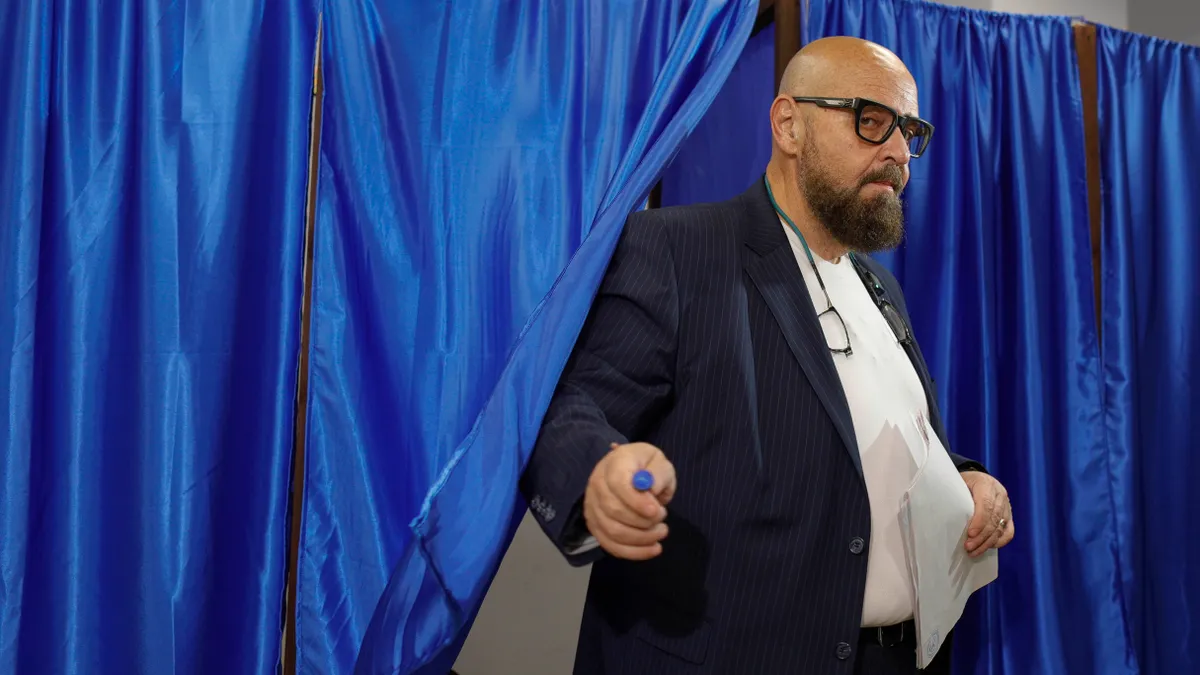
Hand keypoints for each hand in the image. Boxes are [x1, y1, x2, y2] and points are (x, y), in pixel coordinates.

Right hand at [583, 442, 676, 560]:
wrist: (630, 471)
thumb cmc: (646, 466)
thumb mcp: (659, 462)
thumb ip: (658, 473)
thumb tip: (650, 488)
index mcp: (614, 464)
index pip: (618, 484)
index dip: (637, 501)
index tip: (656, 510)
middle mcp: (597, 484)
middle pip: (614, 510)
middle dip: (643, 521)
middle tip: (663, 518)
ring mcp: (593, 507)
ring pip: (613, 531)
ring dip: (642, 538)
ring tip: (661, 531)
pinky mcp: (595, 525)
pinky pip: (610, 545)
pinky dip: (633, 552)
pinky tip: (653, 549)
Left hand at [962, 471, 1013, 556]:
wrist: (977, 478)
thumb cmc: (963, 482)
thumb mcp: (957, 483)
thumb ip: (954, 495)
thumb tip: (944, 513)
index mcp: (986, 484)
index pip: (986, 504)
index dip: (979, 521)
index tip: (970, 534)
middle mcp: (999, 494)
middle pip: (994, 518)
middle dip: (981, 536)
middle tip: (968, 547)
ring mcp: (1007, 505)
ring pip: (1001, 527)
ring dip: (987, 542)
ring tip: (973, 552)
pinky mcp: (1009, 515)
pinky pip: (1009, 532)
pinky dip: (998, 541)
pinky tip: (986, 547)